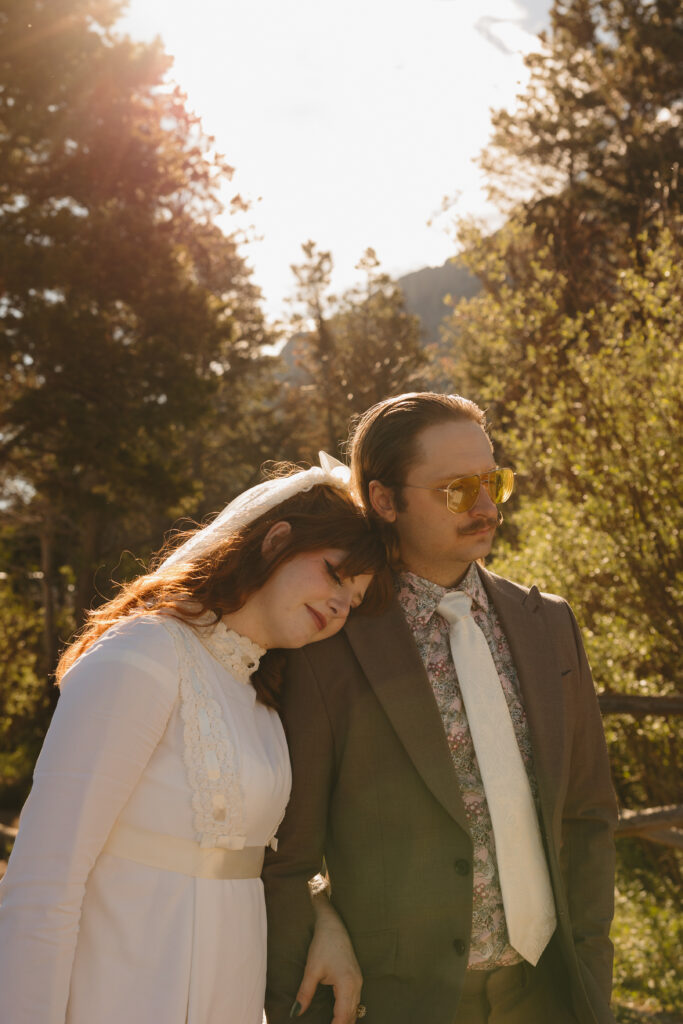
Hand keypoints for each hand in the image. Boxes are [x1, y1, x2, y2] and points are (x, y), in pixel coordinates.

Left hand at [292, 896, 362, 1022]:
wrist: (333, 924)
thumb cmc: (324, 944)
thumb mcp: (311, 969)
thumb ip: (305, 993)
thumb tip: (296, 1012)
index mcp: (347, 984)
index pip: (342, 1017)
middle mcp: (357, 985)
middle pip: (351, 1017)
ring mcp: (358, 982)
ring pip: (354, 1010)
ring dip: (344, 1021)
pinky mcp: (356, 979)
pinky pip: (354, 1003)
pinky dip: (347, 1013)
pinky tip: (337, 1017)